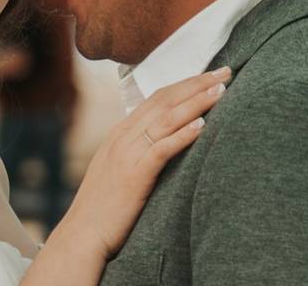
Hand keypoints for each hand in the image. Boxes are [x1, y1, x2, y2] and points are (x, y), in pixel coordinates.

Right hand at [51, 67, 232, 261]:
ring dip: (196, 102)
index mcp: (120, 133)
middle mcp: (123, 136)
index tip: (210, 76)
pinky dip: (182, 135)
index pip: (157, 97)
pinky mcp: (134, 174)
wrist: (82, 235)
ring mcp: (126, 153)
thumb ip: (137, 151)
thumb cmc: (104, 208)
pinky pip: (161, 148)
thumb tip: (162, 142)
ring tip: (221, 91)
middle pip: (165, 100)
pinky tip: (202, 126)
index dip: (185, 84)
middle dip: (196, 84)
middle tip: (224, 72)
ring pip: (166, 118)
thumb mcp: (119, 170)